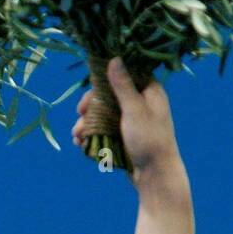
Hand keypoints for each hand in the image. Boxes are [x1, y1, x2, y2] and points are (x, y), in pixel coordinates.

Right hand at [72, 58, 181, 183]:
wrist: (155, 175)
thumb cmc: (149, 139)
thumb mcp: (134, 109)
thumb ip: (122, 85)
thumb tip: (114, 58)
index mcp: (148, 91)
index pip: (123, 75)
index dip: (103, 82)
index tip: (90, 92)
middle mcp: (140, 103)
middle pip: (108, 97)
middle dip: (91, 108)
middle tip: (80, 115)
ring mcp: (131, 121)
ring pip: (103, 115)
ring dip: (87, 124)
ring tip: (77, 137)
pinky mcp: (124, 137)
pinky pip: (104, 131)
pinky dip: (92, 136)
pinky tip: (82, 144)